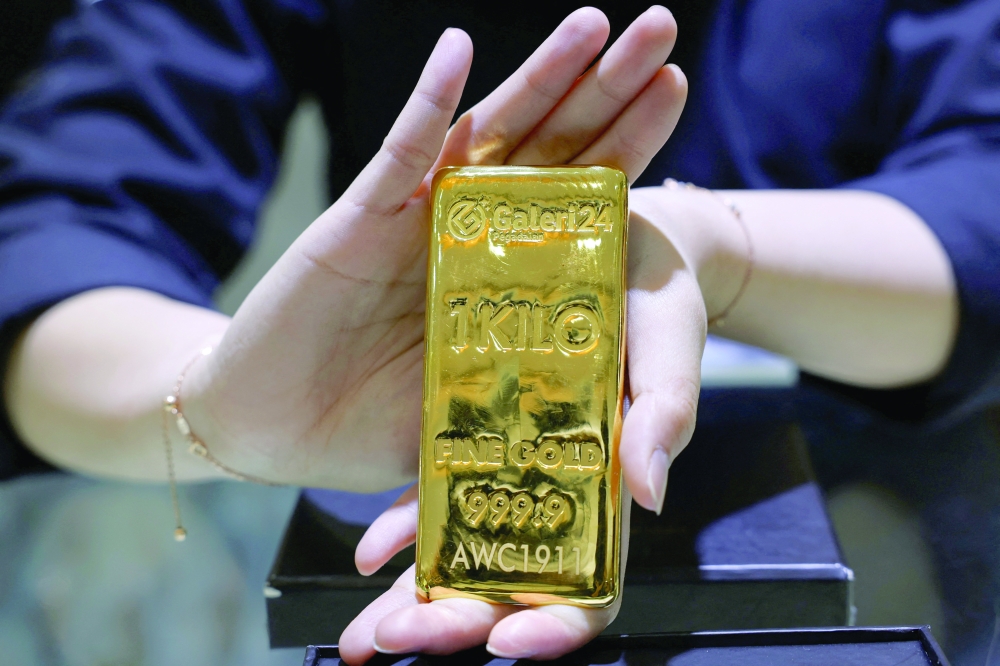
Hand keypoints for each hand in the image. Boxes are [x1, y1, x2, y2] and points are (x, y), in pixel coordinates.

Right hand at [185, 6, 688, 496]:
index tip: (674, 91)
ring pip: (484, 136)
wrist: (267, 426)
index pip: (576, 200)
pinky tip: (459, 51)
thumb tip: (614, 431)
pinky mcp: (358, 220)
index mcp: (503, 278)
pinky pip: (398, 154)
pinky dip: (427, 104)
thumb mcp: (466, 422)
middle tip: (659, 32)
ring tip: (592, 25)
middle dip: (602, 90)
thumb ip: (524, 411)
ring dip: (536, 80)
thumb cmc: (363, 427)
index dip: (626, 147)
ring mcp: (415, 220)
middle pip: (546, 150)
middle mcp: (468, 234)